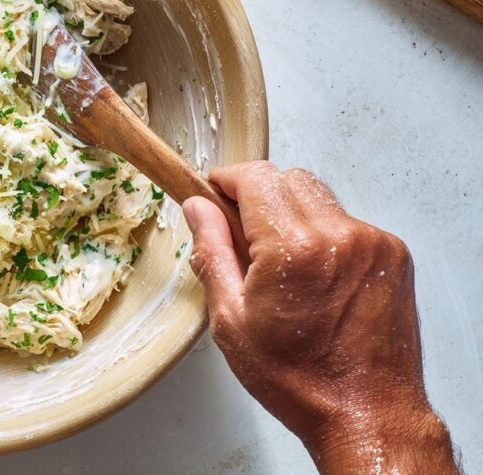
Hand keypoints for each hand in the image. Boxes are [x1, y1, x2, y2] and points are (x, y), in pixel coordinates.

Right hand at [184, 162, 456, 473]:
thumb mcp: (231, 320)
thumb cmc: (301, 378)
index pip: (256, 178)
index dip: (227, 180)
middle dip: (259, 195)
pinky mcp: (392, 254)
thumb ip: (211, 253)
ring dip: (292, 214)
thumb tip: (198, 209)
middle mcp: (338, 236)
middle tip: (243, 234)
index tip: (215, 192)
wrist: (367, 412)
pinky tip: (315, 277)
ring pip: (319, 198)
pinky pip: (347, 223)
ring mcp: (371, 243)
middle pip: (288, 179)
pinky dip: (324, 235)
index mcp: (292, 248)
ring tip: (282, 264)